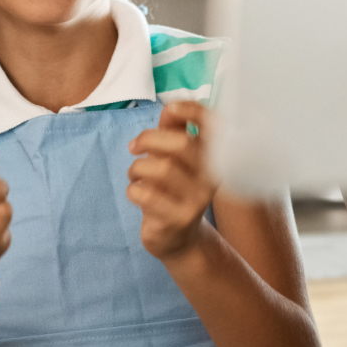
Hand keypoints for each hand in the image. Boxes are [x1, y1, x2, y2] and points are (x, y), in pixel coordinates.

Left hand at [127, 102, 215, 259]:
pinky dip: (133, 189)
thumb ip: (172, 131)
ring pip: (162, 169)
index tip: (170, 110)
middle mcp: (212, 177)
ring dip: (137, 167)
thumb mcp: (175, 159)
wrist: (180, 239)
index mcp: (213, 157)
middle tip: (134, 147)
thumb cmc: (174, 189)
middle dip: (149, 139)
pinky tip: (136, 192)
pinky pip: (147, 194)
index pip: (212, 125)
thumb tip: (170, 107)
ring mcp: (197, 201)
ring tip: (134, 174)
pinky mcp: (178, 220)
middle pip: (182, 144)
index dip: (191, 110)